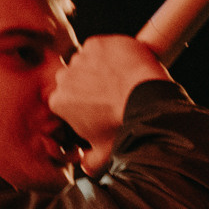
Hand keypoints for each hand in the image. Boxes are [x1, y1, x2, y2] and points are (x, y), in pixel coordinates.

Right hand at [52, 34, 170, 174]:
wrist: (149, 104)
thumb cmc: (125, 128)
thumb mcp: (104, 152)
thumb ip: (90, 161)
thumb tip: (86, 165)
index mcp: (58, 101)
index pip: (65, 97)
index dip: (82, 102)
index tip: (98, 106)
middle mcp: (64, 78)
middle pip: (73, 77)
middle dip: (87, 83)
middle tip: (112, 93)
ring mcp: (81, 58)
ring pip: (87, 60)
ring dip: (100, 67)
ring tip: (122, 79)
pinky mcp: (98, 43)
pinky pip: (101, 46)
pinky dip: (112, 52)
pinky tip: (125, 64)